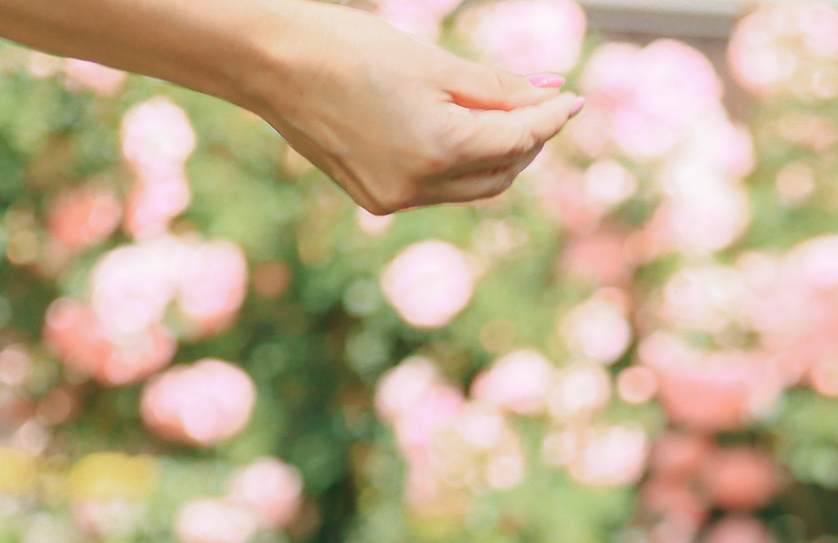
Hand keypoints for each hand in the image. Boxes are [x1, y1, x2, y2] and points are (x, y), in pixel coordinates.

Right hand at [242, 4, 582, 212]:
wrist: (265, 61)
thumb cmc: (345, 47)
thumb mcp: (432, 63)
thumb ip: (496, 88)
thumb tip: (550, 94)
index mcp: (437, 151)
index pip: (518, 141)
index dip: (550, 118)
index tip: (571, 99)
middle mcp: (418, 188)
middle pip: (501, 172)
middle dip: (526, 141)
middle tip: (539, 104)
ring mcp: (394, 200)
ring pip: (470, 186)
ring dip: (494, 155)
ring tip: (500, 115)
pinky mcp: (375, 198)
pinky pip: (436, 187)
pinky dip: (456, 163)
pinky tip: (454, 131)